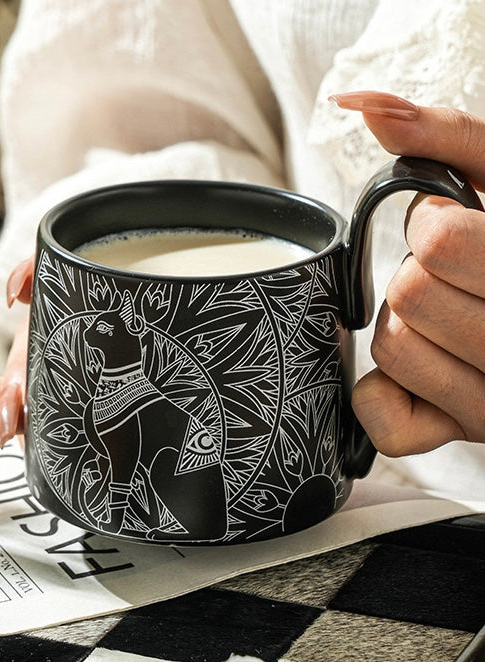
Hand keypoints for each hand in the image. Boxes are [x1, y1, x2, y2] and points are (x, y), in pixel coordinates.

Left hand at [332, 91, 484, 455]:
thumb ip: (448, 137)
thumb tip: (361, 105)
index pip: (440, 242)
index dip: (435, 224)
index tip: (455, 228)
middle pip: (411, 295)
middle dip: (418, 272)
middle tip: (455, 277)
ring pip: (395, 348)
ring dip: (406, 324)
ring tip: (449, 319)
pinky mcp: (464, 436)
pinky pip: (386, 420)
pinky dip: (384, 393)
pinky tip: (421, 372)